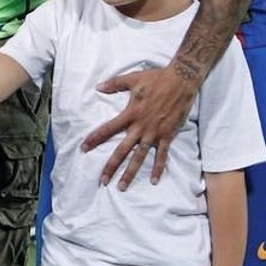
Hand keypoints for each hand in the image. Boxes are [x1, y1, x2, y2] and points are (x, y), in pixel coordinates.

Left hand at [81, 63, 197, 187]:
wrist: (182, 81)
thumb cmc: (157, 78)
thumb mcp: (133, 78)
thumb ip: (114, 84)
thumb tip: (98, 87)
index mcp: (130, 114)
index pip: (108, 129)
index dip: (95, 138)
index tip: (84, 148)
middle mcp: (140, 127)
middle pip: (122, 150)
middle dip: (111, 166)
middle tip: (102, 180)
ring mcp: (154, 133)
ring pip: (140, 157)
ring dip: (130, 173)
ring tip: (122, 186)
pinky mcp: (168, 135)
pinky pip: (162, 155)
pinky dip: (158, 168)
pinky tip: (154, 181)